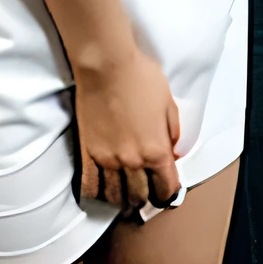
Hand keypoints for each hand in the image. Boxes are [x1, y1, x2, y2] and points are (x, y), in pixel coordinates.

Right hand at [75, 45, 181, 210]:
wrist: (107, 65)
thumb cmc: (141, 77)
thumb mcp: (169, 103)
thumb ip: (173, 132)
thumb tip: (171, 152)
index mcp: (156, 150)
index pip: (167, 188)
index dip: (169, 192)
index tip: (168, 191)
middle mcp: (133, 161)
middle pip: (140, 196)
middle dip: (146, 197)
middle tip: (146, 192)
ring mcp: (108, 160)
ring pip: (116, 196)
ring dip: (123, 198)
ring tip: (125, 194)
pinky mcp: (89, 153)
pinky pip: (92, 186)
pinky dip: (98, 193)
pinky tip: (102, 192)